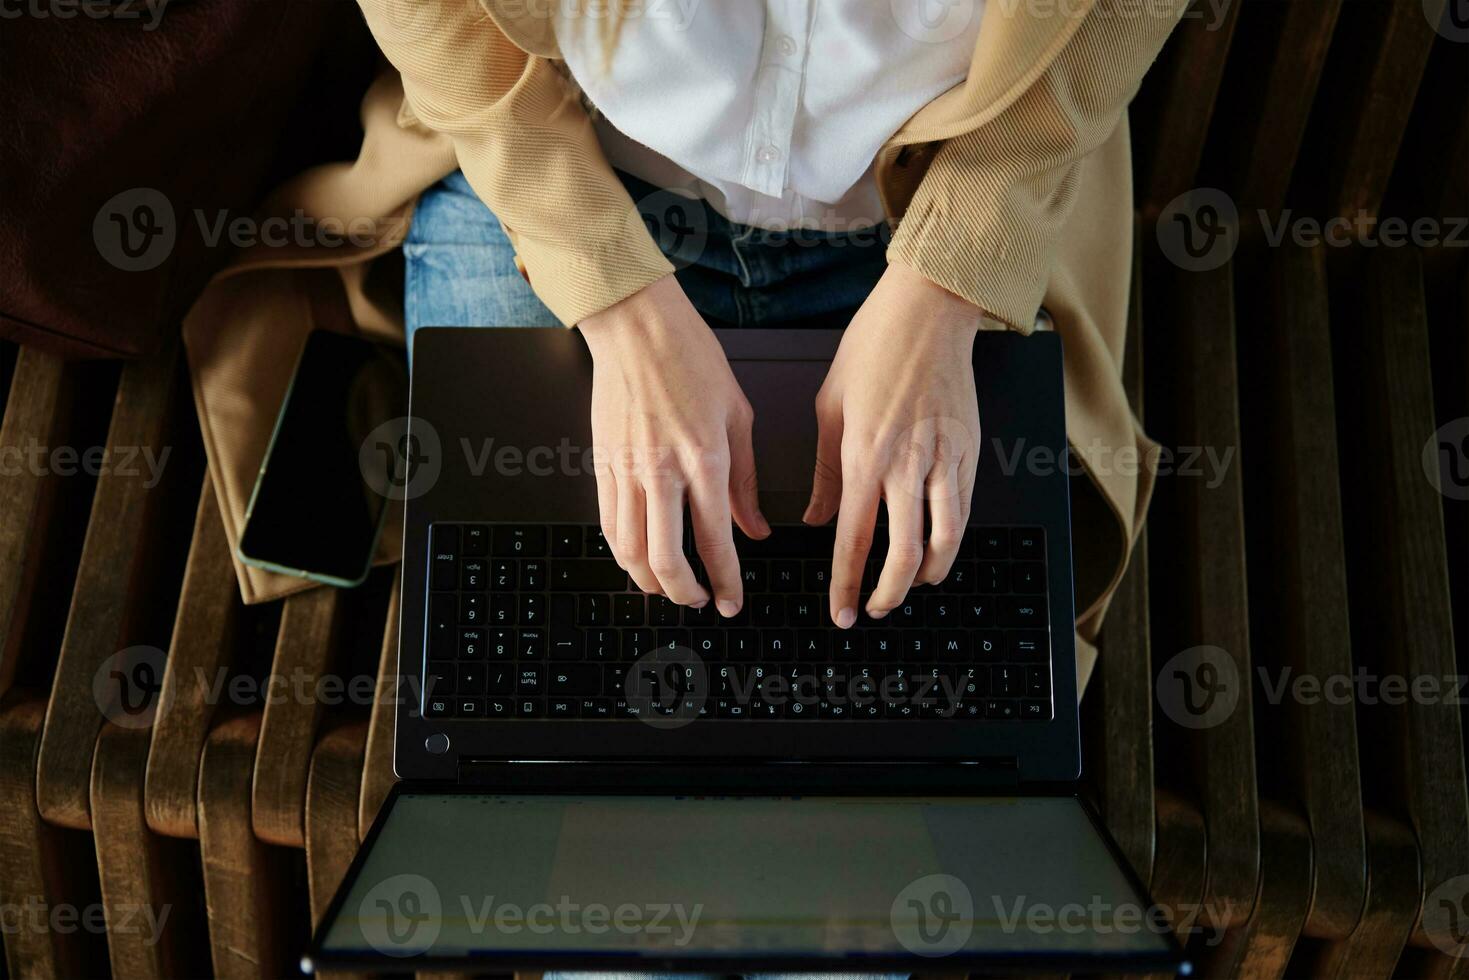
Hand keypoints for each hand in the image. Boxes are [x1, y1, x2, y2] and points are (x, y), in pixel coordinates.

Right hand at [579, 275, 769, 614]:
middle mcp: (661, 471)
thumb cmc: (690, 357)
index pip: (715, 541)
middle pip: (664, 559)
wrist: (636, 325)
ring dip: (649, 581)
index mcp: (704, 458)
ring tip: (668, 587)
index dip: (724, 581)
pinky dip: (622, 552)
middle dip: (684, 593)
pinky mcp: (602, 463)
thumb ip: (745, 480)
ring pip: (629, 550)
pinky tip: (637, 558)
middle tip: (698, 601)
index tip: (731, 602)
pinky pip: (608, 523)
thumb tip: (755, 528)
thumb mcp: (737, 415)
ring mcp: (626, 469)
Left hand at [804, 262, 983, 627]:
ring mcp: (944, 458)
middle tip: (877, 608)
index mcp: (864, 455)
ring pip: (945, 539)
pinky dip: (952, 538)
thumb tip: (817, 519)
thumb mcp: (830, 407)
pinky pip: (964, 509)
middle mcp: (906, 464)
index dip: (846, 584)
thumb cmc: (873, 348)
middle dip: (890, 593)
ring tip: (914, 585)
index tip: (841, 611)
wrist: (927, 312)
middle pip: (905, 553)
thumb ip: (825, 472)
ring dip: (929, 574)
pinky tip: (939, 548)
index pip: (854, 540)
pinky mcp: (970, 450)